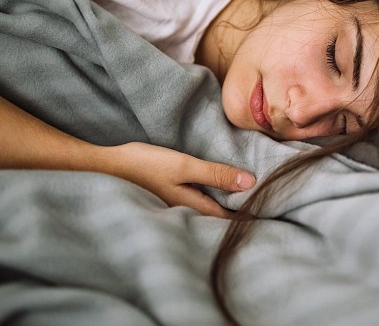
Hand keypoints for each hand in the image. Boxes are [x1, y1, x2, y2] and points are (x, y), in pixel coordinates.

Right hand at [103, 142, 254, 216]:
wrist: (102, 168)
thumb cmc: (143, 166)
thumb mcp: (183, 166)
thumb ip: (215, 174)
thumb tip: (250, 183)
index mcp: (191, 207)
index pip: (227, 218)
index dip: (247, 216)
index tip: (268, 214)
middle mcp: (184, 212)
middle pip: (216, 218)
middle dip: (236, 216)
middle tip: (262, 211)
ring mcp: (173, 207)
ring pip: (204, 211)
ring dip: (222, 208)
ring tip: (242, 202)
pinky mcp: (165, 198)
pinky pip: (192, 202)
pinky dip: (206, 199)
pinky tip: (211, 193)